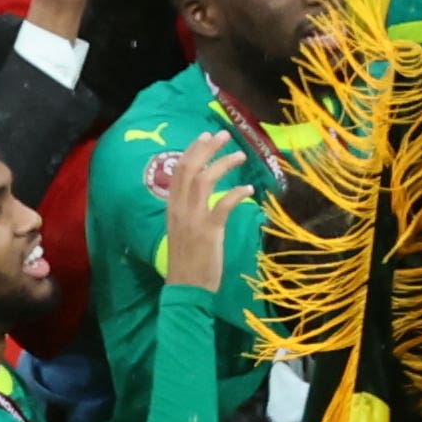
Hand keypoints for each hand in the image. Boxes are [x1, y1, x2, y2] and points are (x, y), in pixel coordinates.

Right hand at [161, 134, 248, 291]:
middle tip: (224, 135)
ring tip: (241, 156)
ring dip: (224, 164)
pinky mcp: (209, 231)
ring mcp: (193, 219)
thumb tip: (202, 192)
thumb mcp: (182, 228)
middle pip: (190, 169)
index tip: (205, 136)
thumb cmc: (187, 259)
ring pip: (205, 181)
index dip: (192, 150)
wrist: (184, 287)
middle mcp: (179, 209)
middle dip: (207, 148)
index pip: (179, 170)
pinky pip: (223, 205)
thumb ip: (189, 209)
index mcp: (172, 207)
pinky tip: (249, 188)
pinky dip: (236, 193)